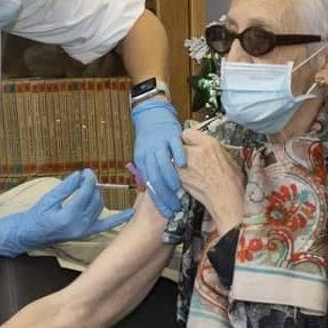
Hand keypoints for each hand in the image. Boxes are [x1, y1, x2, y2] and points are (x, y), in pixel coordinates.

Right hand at [0, 169, 133, 256]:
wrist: (30, 235)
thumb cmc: (35, 216)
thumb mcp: (48, 199)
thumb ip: (66, 187)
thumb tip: (81, 174)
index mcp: (67, 217)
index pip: (85, 193)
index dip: (88, 180)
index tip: (87, 171)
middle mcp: (79, 226)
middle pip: (94, 199)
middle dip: (91, 185)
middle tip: (85, 176)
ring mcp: (84, 231)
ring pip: (99, 207)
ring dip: (96, 194)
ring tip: (88, 186)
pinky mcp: (86, 233)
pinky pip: (105, 225)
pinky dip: (118, 219)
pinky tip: (130, 212)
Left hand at [132, 99, 185, 217]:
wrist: (151, 115)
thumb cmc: (150, 140)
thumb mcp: (146, 156)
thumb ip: (150, 172)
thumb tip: (155, 192)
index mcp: (143, 161)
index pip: (150, 184)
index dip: (158, 199)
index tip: (166, 211)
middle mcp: (149, 153)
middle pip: (156, 177)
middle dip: (165, 194)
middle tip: (174, 207)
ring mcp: (160, 143)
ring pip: (163, 163)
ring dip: (170, 177)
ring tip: (177, 190)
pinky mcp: (170, 135)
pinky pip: (174, 146)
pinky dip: (178, 156)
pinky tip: (184, 165)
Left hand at [178, 129, 244, 234]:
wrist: (227, 199)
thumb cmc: (231, 181)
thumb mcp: (226, 156)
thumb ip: (211, 148)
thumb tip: (204, 146)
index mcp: (208, 143)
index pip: (187, 133)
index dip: (188, 139)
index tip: (189, 144)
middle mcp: (194, 152)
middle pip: (177, 145)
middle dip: (180, 150)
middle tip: (186, 158)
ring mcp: (184, 165)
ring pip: (173, 159)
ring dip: (177, 163)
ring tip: (189, 171)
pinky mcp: (178, 178)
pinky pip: (173, 172)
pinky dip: (177, 175)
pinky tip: (188, 180)